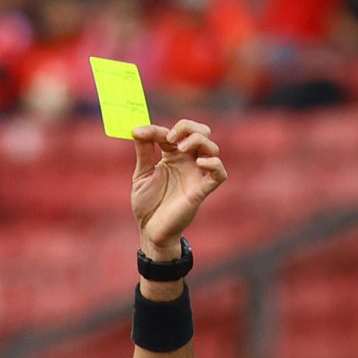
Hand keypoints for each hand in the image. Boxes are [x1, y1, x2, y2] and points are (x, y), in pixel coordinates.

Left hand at [131, 120, 227, 258]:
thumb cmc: (147, 203)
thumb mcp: (141, 174)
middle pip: (202, 132)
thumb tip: (138, 128)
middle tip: (171, 138)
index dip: (159, 129)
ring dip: (199, 141)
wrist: (150, 230)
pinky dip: (214, 164)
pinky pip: (219, 173)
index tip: (141, 133)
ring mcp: (197, 174)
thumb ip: (143, 151)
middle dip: (189, 127)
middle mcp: (188, 162)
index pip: (175, 132)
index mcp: (173, 156)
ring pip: (212, 148)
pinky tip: (200, 162)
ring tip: (180, 148)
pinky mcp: (202, 189)